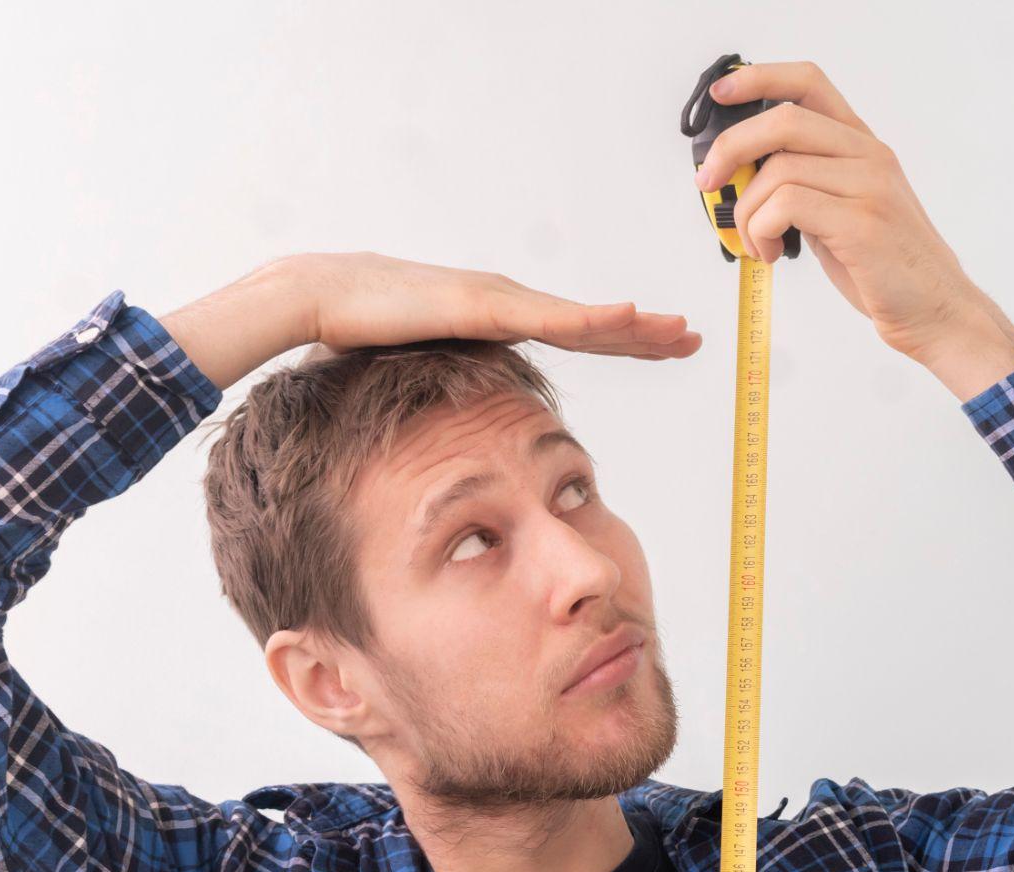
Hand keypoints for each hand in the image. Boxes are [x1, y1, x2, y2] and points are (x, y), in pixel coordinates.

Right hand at [300, 251, 701, 359]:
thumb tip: (453, 430)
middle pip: (591, 322)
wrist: (321, 299)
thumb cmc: (357, 335)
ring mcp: (500, 300)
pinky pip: (551, 319)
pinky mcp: (485, 306)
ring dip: (636, 325)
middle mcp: (508, 302)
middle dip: (645, 332)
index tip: (662, 346)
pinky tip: (632, 317)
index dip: (621, 340)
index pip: (573, 333)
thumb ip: (448, 388)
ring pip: (584, 318)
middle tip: (693, 339)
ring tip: (680, 331)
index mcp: (498, 318)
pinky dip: (594, 319)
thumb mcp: (421, 372)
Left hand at [692, 60, 1013, 377]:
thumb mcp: (840, 212)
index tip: (720, 94)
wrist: (936, 311)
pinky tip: (771, 254)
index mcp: (861, 146)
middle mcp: (869, 156)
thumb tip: (743, 177)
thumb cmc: (883, 269)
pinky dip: (762, 231)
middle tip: (707, 184)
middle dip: (730, 150)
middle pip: (784, 120)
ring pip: (778, 171)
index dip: (759, 79)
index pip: (809, 82)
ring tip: (757, 244)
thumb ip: (805, 186)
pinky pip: (786, 205)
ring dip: (748, 213)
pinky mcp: (862, 223)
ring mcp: (869, 187)